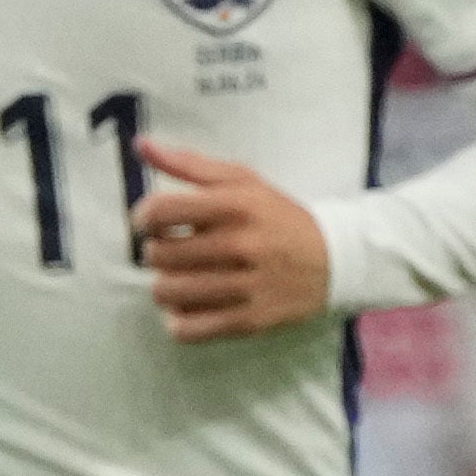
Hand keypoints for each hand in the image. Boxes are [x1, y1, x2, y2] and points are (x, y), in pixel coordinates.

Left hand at [132, 143, 335, 337]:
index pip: (160, 210)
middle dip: (157, 251)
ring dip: (165, 286)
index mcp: (236, 205)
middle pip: (159, 255)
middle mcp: (240, 245)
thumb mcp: (242, 180)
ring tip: (181, 277)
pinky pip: (187, 329)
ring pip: (167, 293)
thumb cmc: (278, 217)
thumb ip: (189, 164)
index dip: (143, 218)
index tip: (151, 223)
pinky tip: (191, 305)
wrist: (334, 261)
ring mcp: (245, 287)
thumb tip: (142, 146)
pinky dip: (179, 320)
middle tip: (173, 250)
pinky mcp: (249, 321)